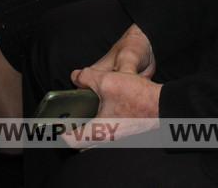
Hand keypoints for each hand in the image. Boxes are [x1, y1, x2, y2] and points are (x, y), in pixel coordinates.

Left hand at [66, 25, 160, 146]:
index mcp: (100, 130)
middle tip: (67, 121)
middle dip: (74, 133)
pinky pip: (107, 130)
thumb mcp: (106, 81)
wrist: (162, 103)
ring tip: (81, 112)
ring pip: (97, 136)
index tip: (55, 126)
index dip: (61, 134)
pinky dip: (99, 122)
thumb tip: (75, 76)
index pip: (74, 141)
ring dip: (87, 127)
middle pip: (84, 142)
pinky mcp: (126, 128)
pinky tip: (101, 106)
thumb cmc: (136, 96)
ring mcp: (118, 134)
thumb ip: (87, 77)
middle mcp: (108, 136)